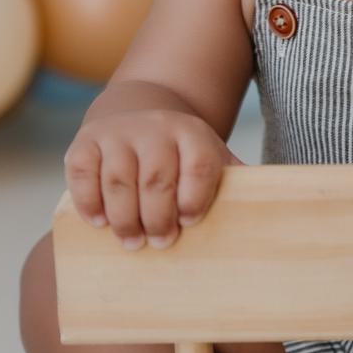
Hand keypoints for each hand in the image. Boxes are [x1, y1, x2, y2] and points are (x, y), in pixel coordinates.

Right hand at [64, 109, 236, 250]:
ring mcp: (117, 134)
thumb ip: (235, 180)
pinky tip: (98, 222)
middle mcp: (155, 129)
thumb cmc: (180, 152)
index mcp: (192, 134)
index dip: (196, 197)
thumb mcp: (210, 155)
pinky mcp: (84, 142)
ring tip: (131, 242)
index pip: (198, 165)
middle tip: (160, 243)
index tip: (190, 223)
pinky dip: (88, 201)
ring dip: (124, 217)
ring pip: (118, 179)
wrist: (137, 110)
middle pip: (156, 177)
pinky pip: (82, 173)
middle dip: (158, 217)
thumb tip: (270, 213)